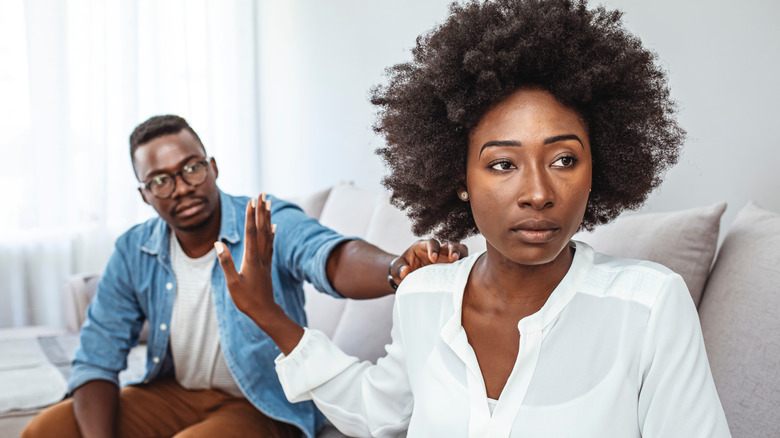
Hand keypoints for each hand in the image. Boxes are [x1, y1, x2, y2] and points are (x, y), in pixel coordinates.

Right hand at [215, 193, 277, 323]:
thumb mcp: (232, 283)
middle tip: (262, 194)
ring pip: (268, 234)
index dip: (251, 216)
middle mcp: (261, 256)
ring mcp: (266, 259)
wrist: (265, 311)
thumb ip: (226, 262)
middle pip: (262, 228)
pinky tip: (275, 226)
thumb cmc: (247, 300)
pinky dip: (272, 232)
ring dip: (267, 217)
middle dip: (261, 210)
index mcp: (252, 258)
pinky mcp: (267, 264)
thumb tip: (218, 243)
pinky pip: (271, 244)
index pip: (251, 232)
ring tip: (268, 203)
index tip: (251, 201)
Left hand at [390, 239, 468, 285]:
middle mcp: (437, 249)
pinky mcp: (452, 266)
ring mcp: (446, 257)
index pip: (432, 242)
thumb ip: (399, 269)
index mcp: (423, 246)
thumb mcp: (396, 269)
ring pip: (460, 250)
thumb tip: (405, 272)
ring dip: (462, 255)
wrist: (408, 277)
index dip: (433, 248)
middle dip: (453, 249)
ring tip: (463, 265)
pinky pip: (463, 263)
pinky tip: (466, 274)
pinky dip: (466, 266)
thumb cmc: (402, 270)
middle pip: (450, 243)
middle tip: (453, 259)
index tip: (433, 259)